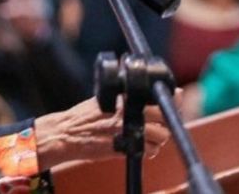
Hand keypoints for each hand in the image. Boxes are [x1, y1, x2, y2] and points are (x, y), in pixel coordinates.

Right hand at [33, 92, 177, 169]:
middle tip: (158, 124)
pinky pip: (148, 151)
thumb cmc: (85, 116)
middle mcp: (128, 114)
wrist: (66, 134)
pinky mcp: (123, 149)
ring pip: (160, 137)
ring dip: (158, 138)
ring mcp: (126, 132)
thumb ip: (128, 94)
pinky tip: (138, 146)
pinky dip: (148, 150)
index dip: (170, 102)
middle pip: (164, 118)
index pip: (159, 98)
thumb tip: (158, 88)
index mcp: (124, 99)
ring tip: (147, 136)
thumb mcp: (106, 97)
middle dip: (165, 122)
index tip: (172, 103)